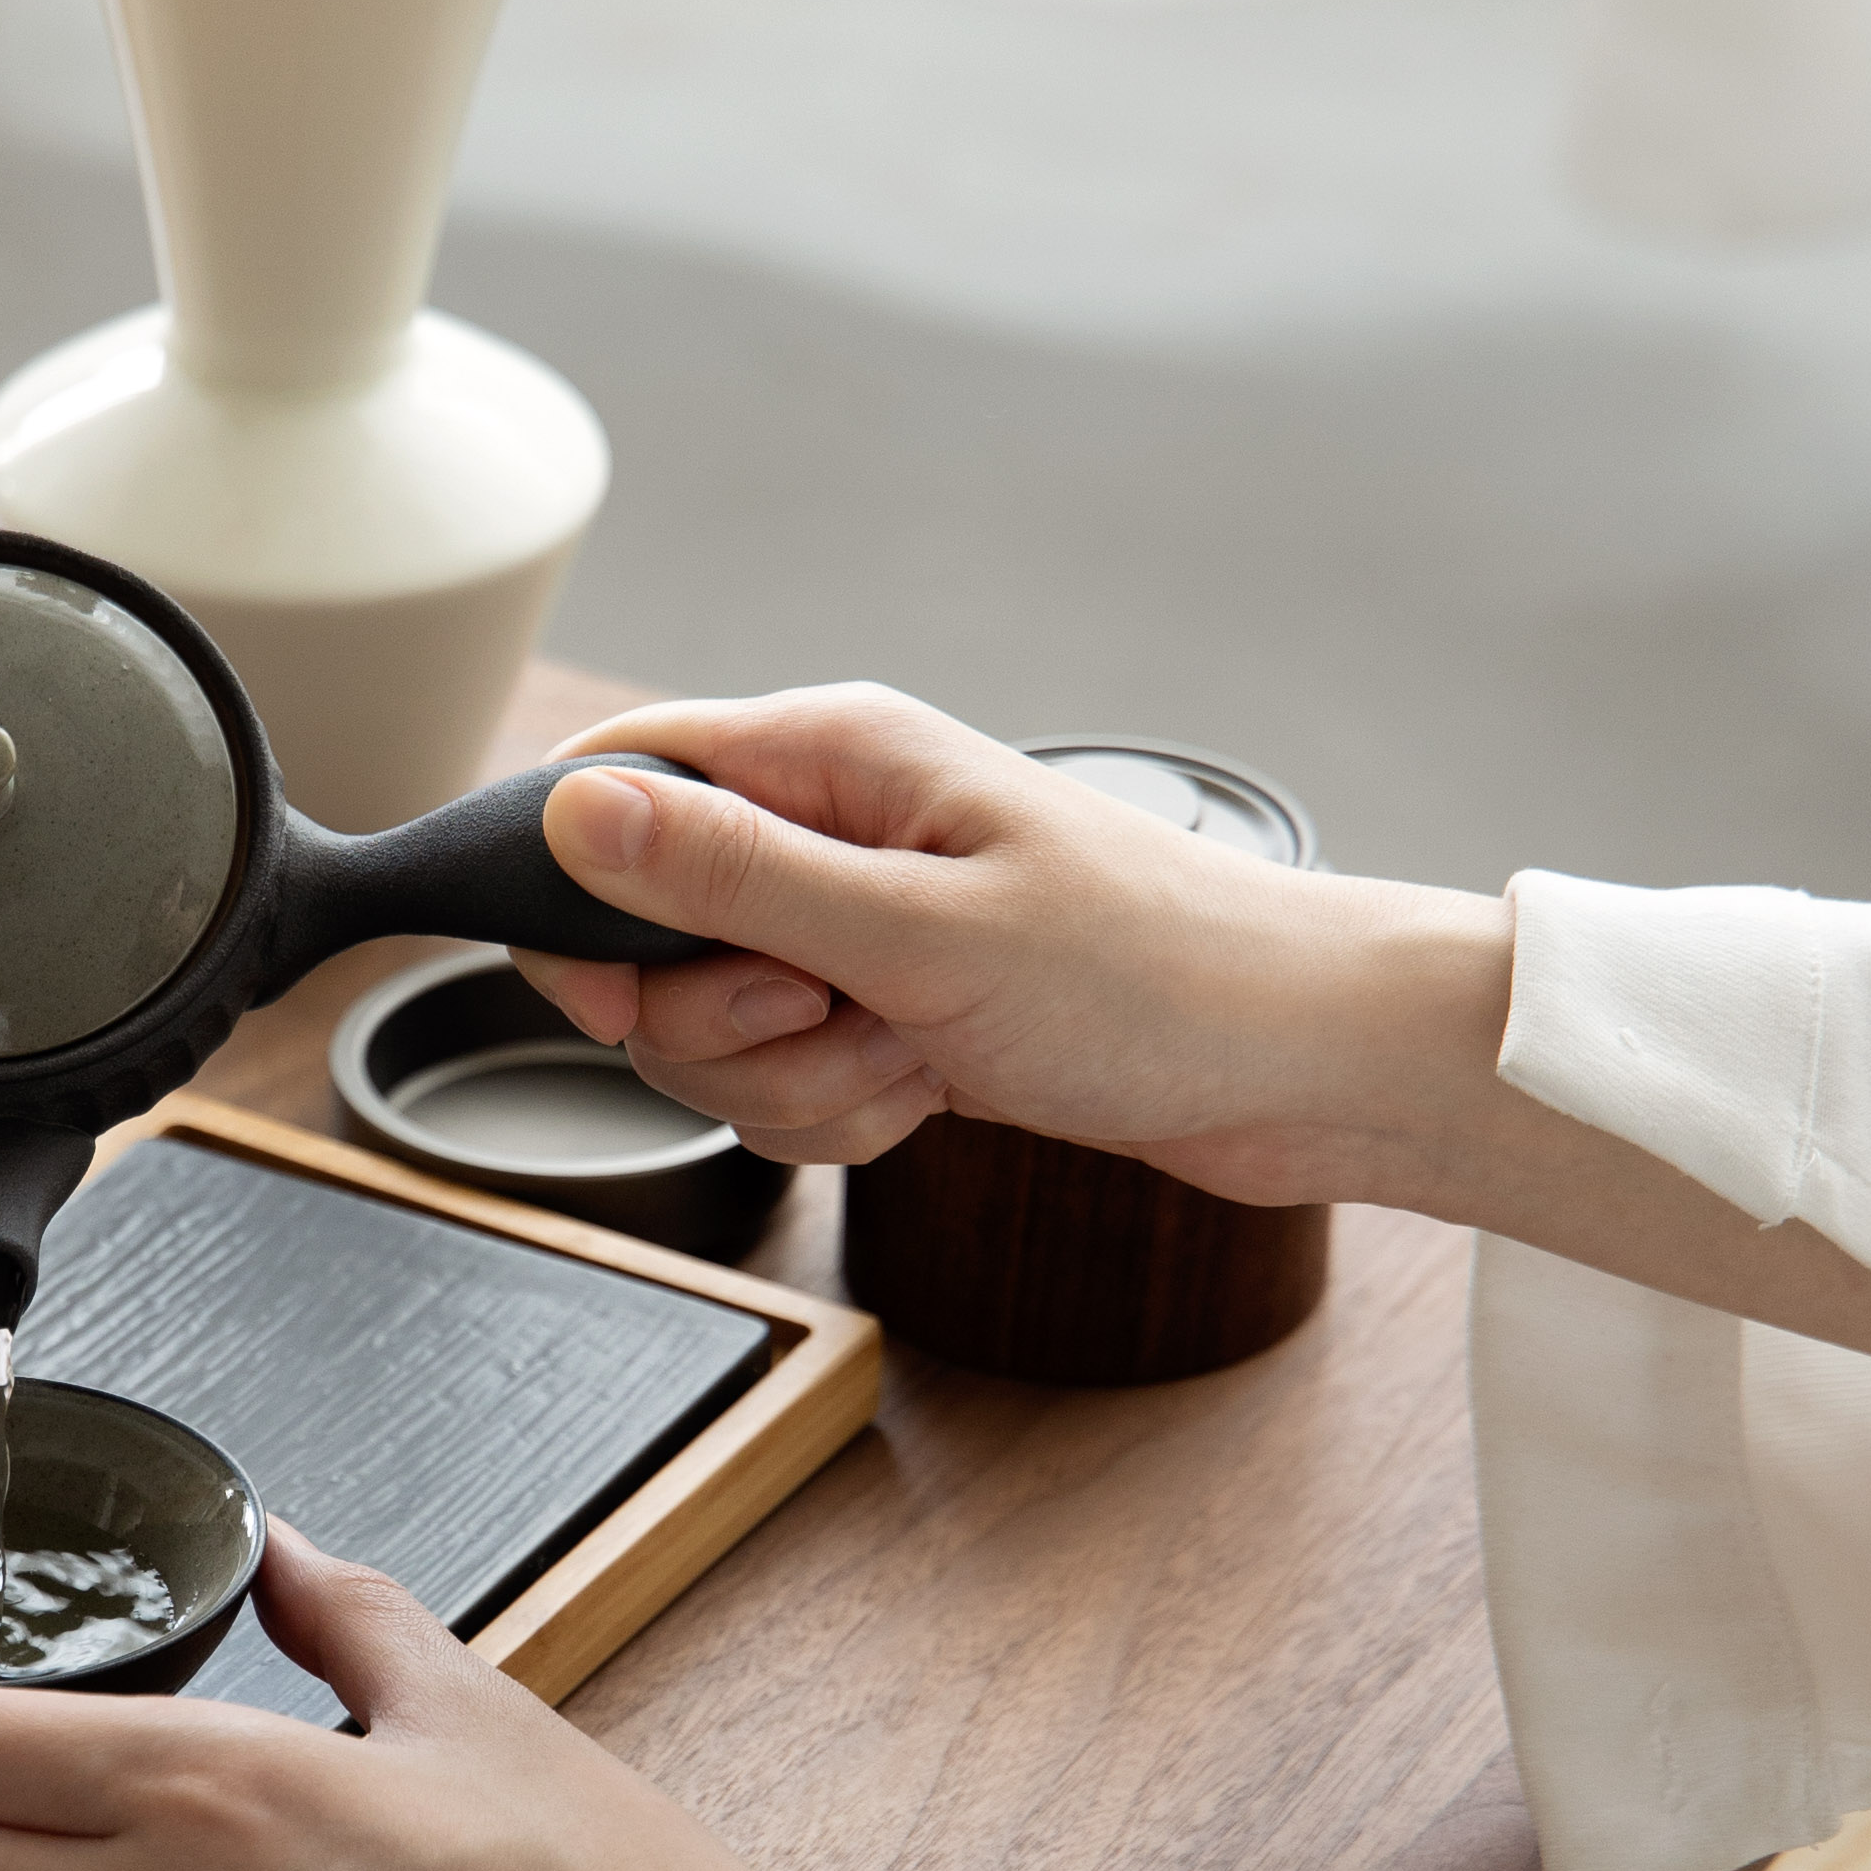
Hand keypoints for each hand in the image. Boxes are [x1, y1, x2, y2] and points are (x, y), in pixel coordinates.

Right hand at [517, 684, 1474, 1199]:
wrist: (1299, 1067)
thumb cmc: (1153, 978)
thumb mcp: (918, 933)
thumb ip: (734, 878)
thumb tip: (572, 814)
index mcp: (834, 756)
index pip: (615, 783)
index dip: (577, 896)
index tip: (619, 991)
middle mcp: (835, 828)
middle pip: (649, 936)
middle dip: (721, 1021)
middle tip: (838, 1014)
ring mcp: (863, 927)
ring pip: (716, 1030)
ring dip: (798, 1081)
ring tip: (917, 1061)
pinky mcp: (893, 1012)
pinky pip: (789, 1081)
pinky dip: (845, 1114)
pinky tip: (935, 1097)